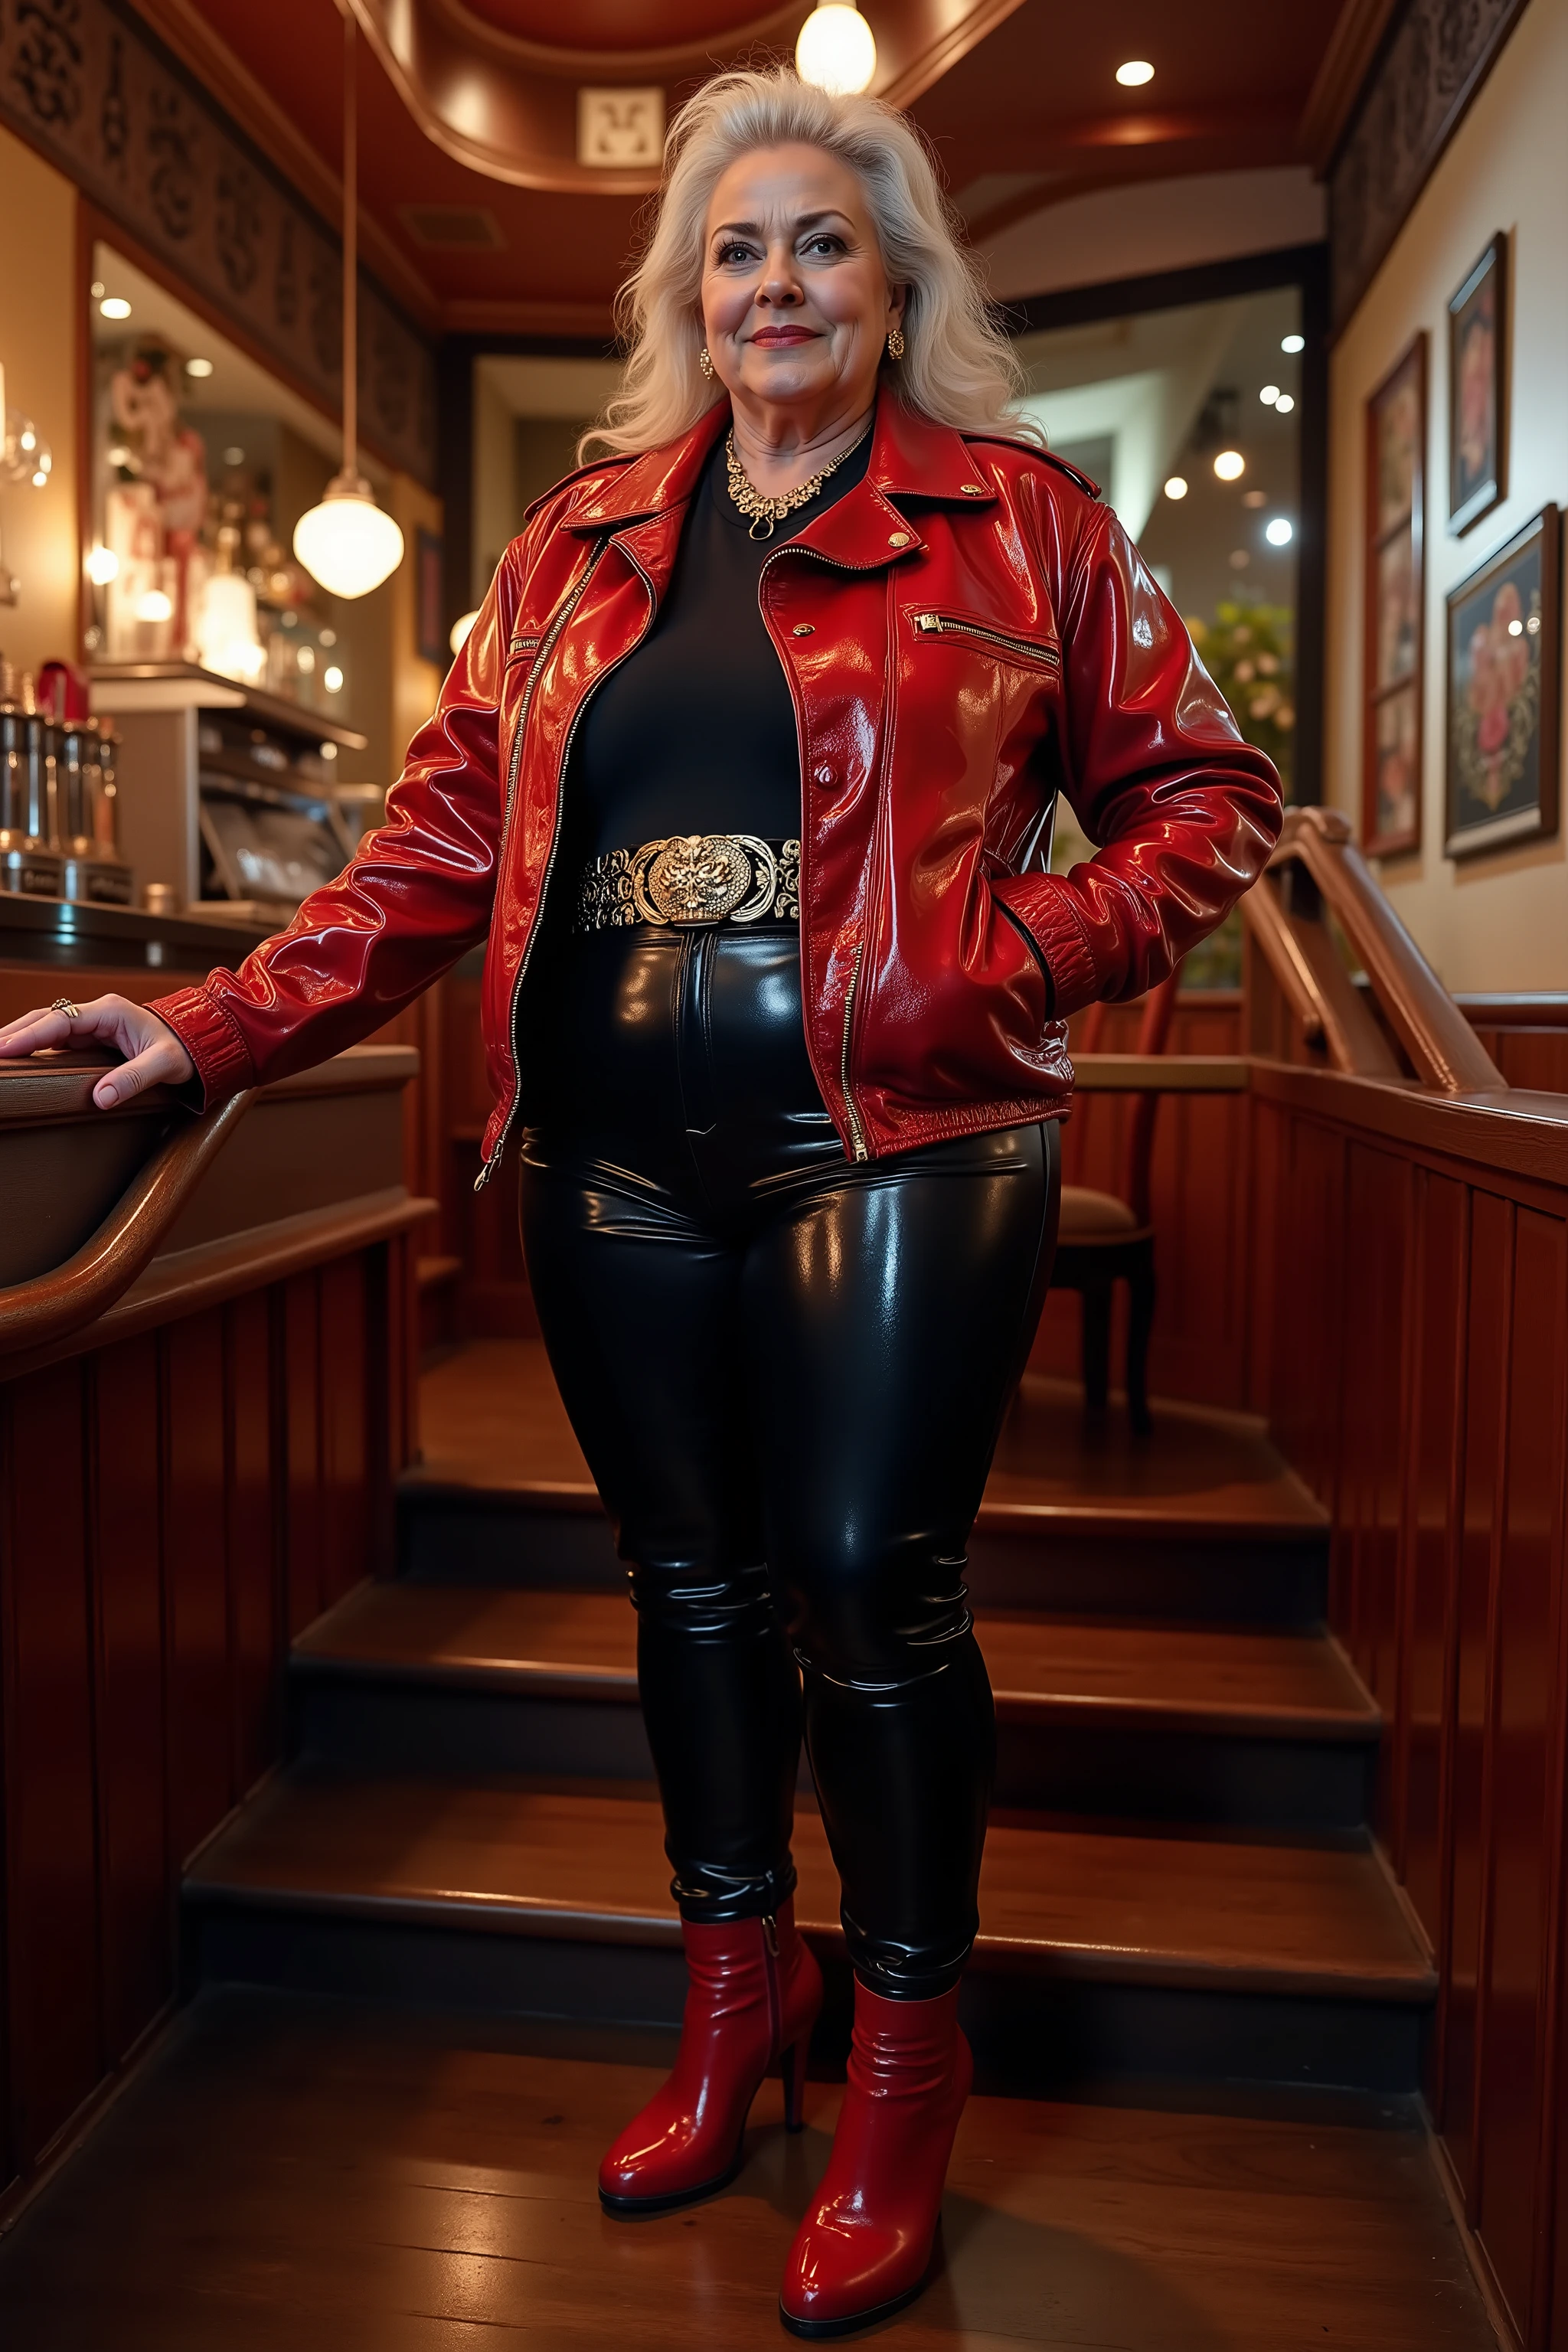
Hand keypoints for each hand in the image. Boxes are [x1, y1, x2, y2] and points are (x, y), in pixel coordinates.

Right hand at [0, 993, 196, 1108]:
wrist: (202, 1042)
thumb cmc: (185, 1049)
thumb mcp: (164, 1064)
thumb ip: (133, 1079)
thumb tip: (100, 1098)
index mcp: (110, 1011)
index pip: (60, 1021)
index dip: (30, 1035)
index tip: (5, 1048)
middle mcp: (97, 1014)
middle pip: (45, 1019)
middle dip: (15, 1033)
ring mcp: (94, 1025)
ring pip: (48, 1028)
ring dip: (22, 1038)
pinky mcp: (94, 1037)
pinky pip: (58, 1039)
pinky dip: (36, 1046)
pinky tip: (20, 1058)